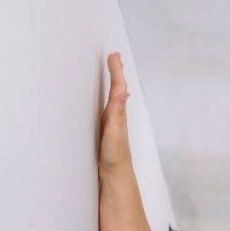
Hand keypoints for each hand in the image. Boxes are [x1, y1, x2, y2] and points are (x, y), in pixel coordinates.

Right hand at [98, 52, 132, 174]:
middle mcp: (117, 115)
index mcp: (117, 113)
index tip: (114, 55)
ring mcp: (112, 122)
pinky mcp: (106, 129)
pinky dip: (108, 96)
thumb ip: (117, 113)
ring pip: (114, 96)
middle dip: (116, 72)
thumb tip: (123, 91)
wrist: (115, 175)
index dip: (116, 71)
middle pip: (117, 89)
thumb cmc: (114, 155)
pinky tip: (108, 99)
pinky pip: (108, 106)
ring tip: (113, 70)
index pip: (118, 87)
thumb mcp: (114, 132)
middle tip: (115, 57)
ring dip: (114, 82)